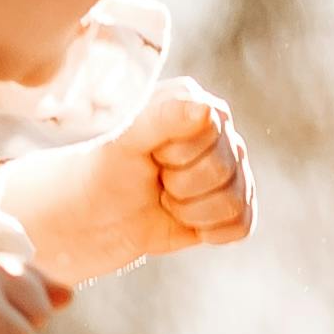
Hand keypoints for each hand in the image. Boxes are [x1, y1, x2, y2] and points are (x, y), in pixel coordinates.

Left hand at [8, 80, 255, 285]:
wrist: (92, 218)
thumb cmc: (104, 172)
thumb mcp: (124, 141)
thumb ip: (163, 118)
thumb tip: (208, 111)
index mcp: (193, 102)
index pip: (210, 132)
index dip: (176, 154)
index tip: (149, 154)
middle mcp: (218, 131)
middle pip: (224, 169)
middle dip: (181, 186)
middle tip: (154, 181)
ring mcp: (229, 168)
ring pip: (233, 200)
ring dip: (190, 211)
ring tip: (164, 198)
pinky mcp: (232, 204)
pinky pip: (241, 225)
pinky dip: (209, 231)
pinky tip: (184, 220)